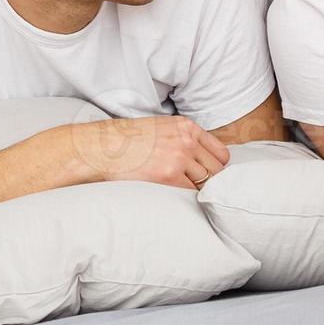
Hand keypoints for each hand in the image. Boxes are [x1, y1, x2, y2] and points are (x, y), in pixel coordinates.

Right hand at [69, 116, 229, 190]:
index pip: (221, 152)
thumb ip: (183, 139)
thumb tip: (201, 159)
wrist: (102, 148)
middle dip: (210, 180)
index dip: (216, 167)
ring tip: (183, 193)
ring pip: (206, 182)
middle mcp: (186, 140)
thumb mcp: (161, 128)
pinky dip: (186, 197)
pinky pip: (190, 192)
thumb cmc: (128, 141)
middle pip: (217, 169)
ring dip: (197, 190)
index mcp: (186, 127)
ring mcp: (178, 158)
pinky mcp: (168, 176)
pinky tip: (175, 196)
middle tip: (196, 188)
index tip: (208, 175)